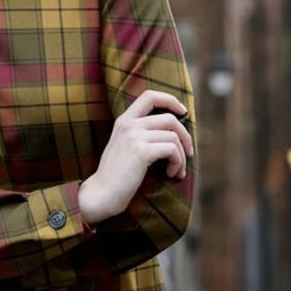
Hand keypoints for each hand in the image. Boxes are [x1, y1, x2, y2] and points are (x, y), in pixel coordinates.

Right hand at [78, 90, 193, 225]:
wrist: (101, 194)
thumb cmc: (117, 175)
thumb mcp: (125, 147)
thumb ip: (141, 134)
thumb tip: (173, 130)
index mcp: (124, 121)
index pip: (150, 96)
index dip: (171, 100)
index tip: (183, 112)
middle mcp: (128, 124)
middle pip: (170, 119)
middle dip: (185, 136)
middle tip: (188, 153)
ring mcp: (134, 136)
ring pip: (174, 136)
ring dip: (182, 156)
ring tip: (177, 170)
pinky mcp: (141, 152)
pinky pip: (172, 150)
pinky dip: (177, 163)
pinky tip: (171, 174)